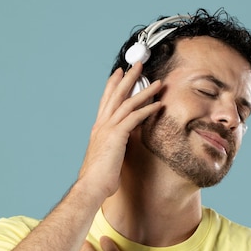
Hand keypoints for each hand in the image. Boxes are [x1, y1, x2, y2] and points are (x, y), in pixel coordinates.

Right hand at [78, 64, 161, 201]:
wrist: (92, 186)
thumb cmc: (99, 177)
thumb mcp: (106, 156)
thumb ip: (112, 146)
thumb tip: (119, 146)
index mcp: (98, 129)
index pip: (106, 101)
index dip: (113, 85)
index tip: (119, 73)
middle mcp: (102, 125)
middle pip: (116, 95)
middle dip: (128, 78)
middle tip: (138, 64)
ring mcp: (108, 129)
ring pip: (127, 103)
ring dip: (144, 90)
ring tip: (157, 81)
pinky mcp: (116, 135)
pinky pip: (135, 117)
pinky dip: (147, 109)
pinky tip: (158, 104)